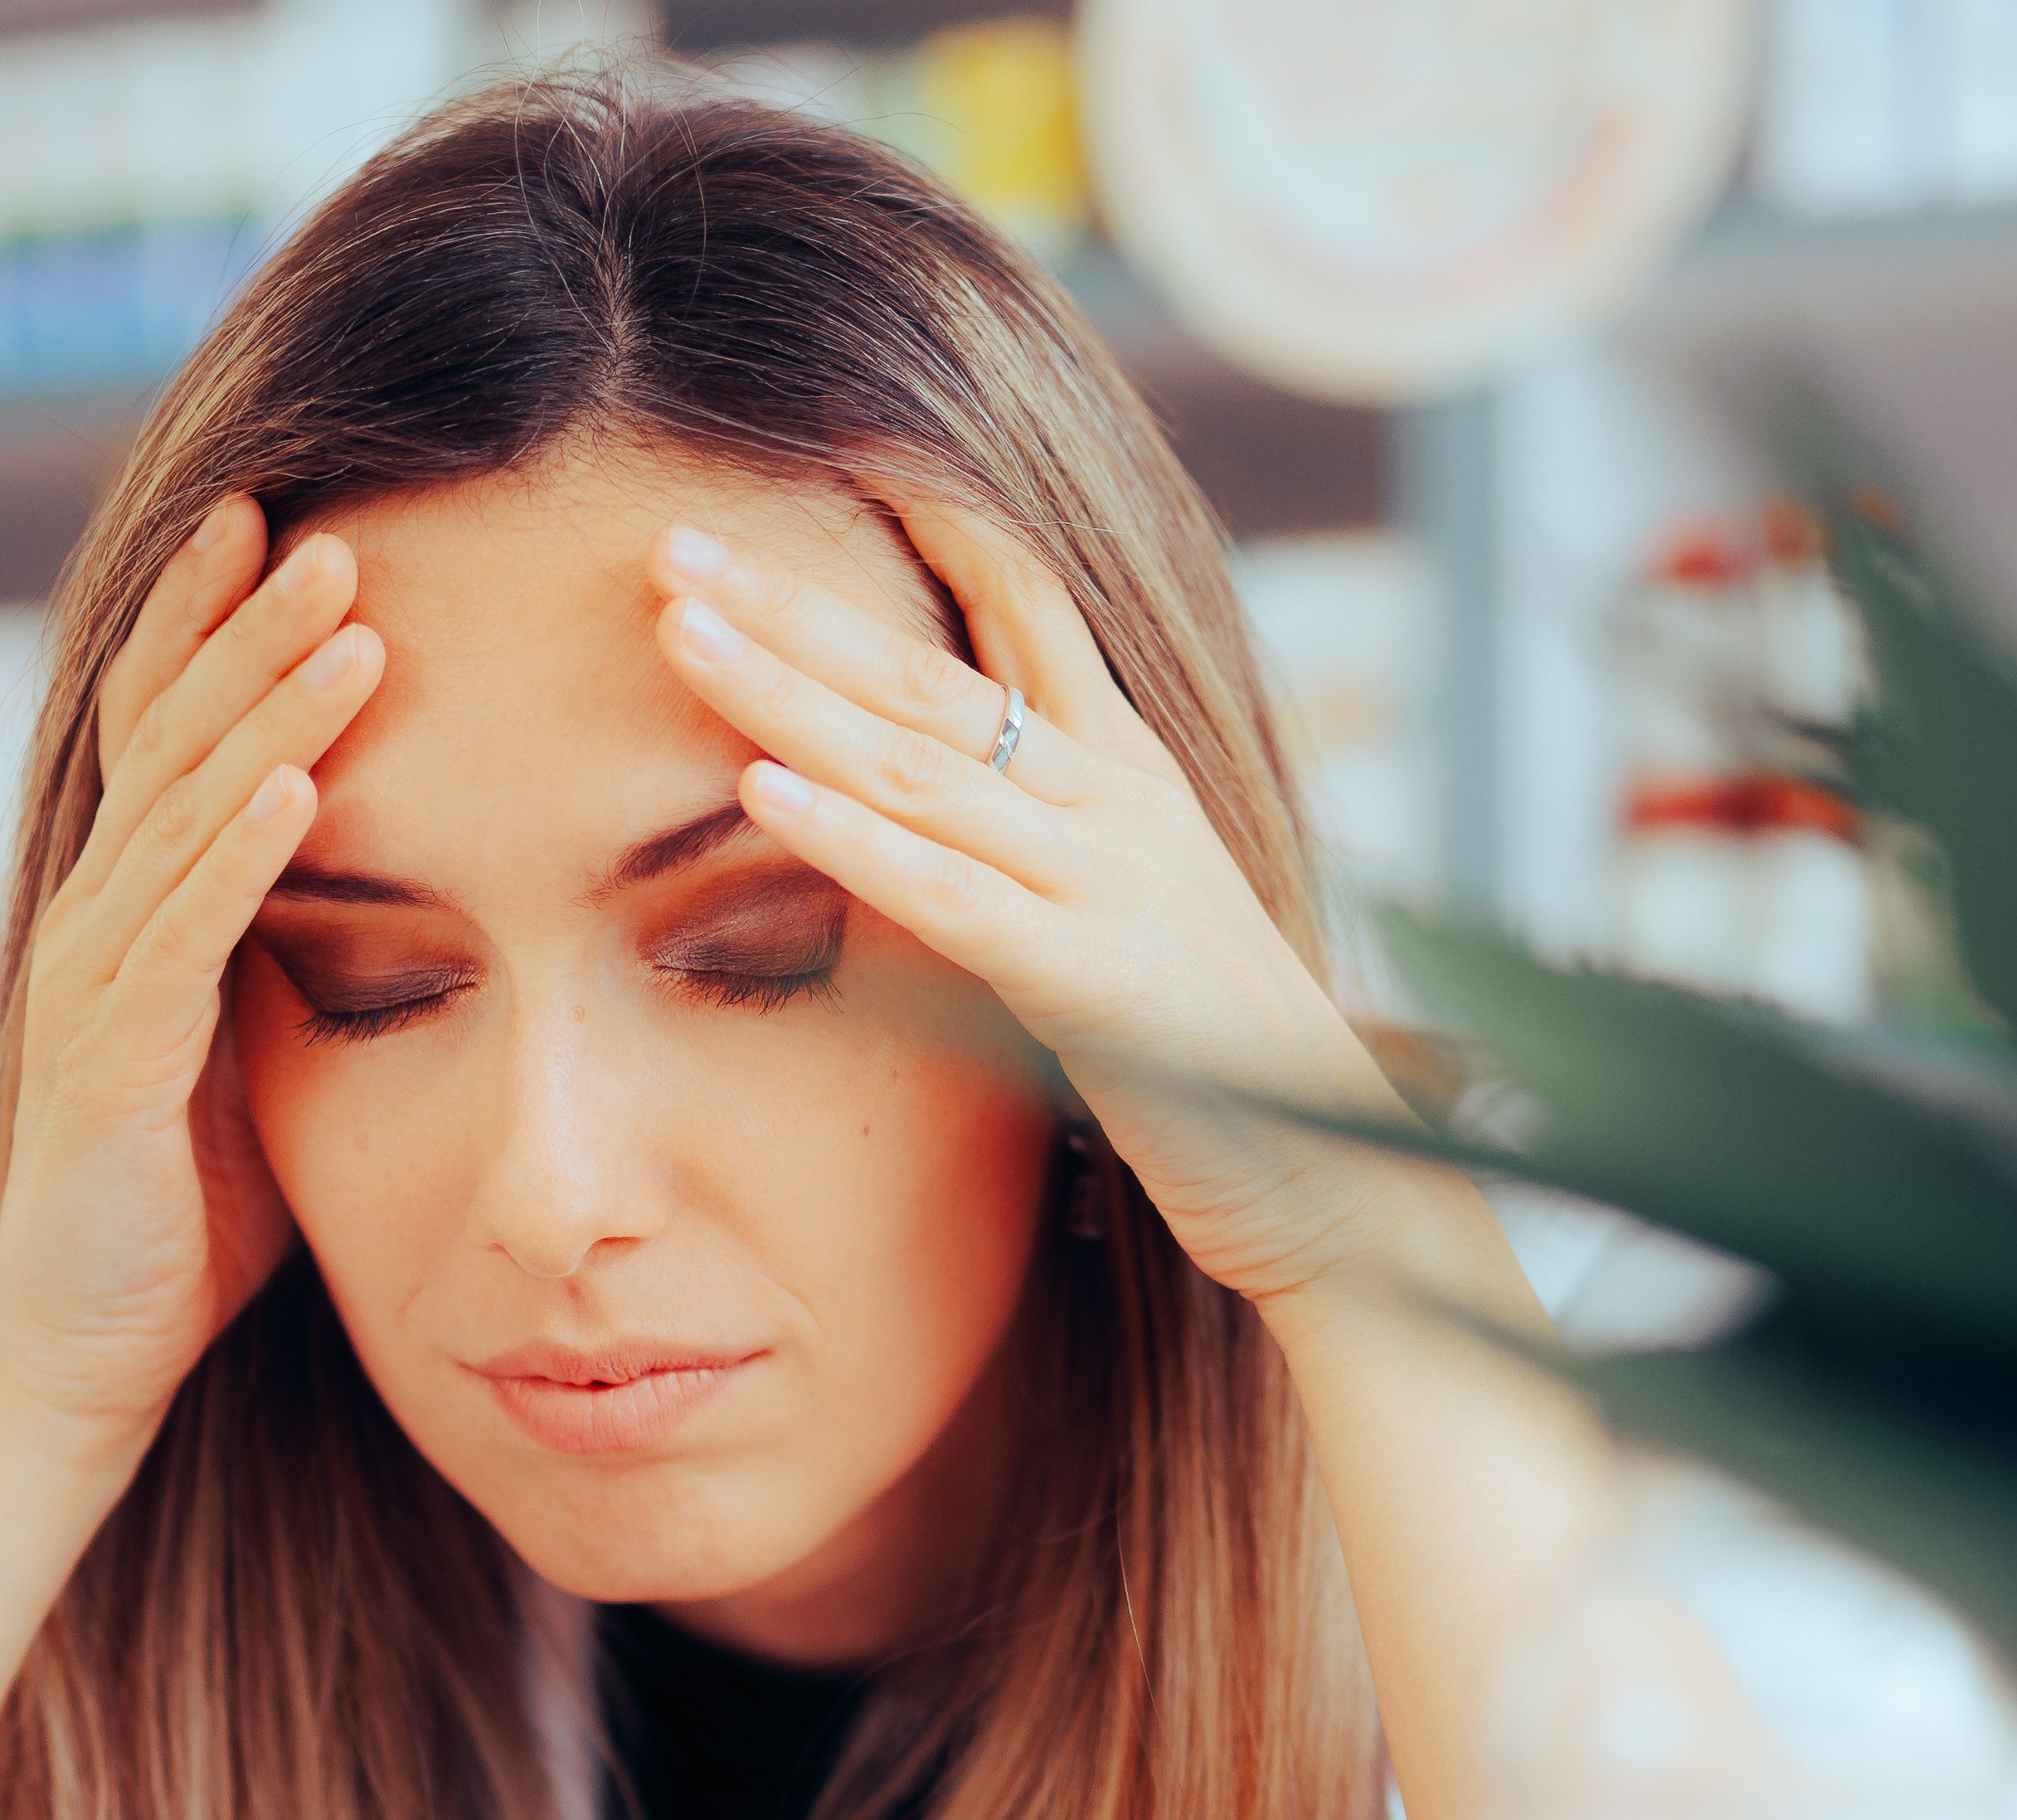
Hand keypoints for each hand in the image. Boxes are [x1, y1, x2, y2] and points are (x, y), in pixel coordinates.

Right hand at [0, 497, 379, 1459]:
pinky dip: (239, 856)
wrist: (88, 1348)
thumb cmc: (188, 1207)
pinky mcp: (112, 1065)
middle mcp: (96, 919)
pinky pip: (182, 939)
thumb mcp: (258, 1047)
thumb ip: (297, 954)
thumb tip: (392, 879)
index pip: (166, 729)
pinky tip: (298, 787)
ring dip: (266, 713)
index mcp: (132, 906)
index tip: (278, 519)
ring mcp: (95, 986)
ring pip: (187, 816)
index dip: (213, 622)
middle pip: (172, 740)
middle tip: (325, 527)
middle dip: (248, 629)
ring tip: (344, 621)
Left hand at [647, 503, 1413, 1313]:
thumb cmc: (1226, 1055)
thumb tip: (963, 791)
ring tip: (682, 632)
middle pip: (931, 677)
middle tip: (677, 544)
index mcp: (1131, 772)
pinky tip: (760, 791)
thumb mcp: (1142, 904)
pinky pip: (948, 894)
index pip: (1030, 605)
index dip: (935, 523)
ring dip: (789, 693)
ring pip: (918, 766)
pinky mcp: (1089, 980)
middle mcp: (1117, 804)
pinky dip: (851, 839)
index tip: (830, 452)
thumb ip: (1062, 833)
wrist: (1340, 1171)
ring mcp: (1106, 884)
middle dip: (796, 605)